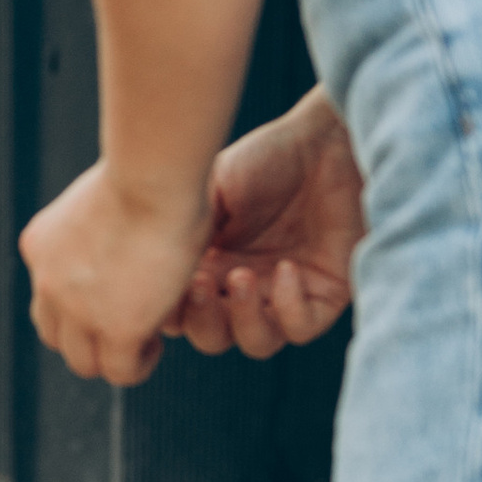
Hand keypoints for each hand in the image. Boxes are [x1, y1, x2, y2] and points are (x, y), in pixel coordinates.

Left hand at [19, 165, 211, 388]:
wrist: (153, 173)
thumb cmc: (148, 167)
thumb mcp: (105, 194)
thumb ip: (101, 219)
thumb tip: (124, 215)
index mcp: (40, 247)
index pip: (48, 296)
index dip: (79, 305)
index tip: (115, 294)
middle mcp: (48, 281)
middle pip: (53, 336)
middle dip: (87, 339)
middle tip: (125, 326)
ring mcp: (76, 309)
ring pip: (83, 362)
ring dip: (111, 357)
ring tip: (143, 342)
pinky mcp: (115, 329)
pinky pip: (121, 371)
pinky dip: (139, 364)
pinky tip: (155, 344)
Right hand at [174, 91, 364, 357]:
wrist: (321, 140)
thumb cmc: (263, 159)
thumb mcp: (209, 192)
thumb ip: (183, 235)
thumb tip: (156, 276)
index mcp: (208, 266)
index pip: (179, 314)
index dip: (169, 311)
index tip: (163, 287)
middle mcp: (243, 287)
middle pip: (213, 337)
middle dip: (202, 320)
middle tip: (200, 283)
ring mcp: (284, 295)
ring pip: (257, 342)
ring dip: (243, 320)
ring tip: (242, 277)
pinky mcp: (325, 294)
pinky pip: (302, 328)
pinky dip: (289, 308)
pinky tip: (286, 270)